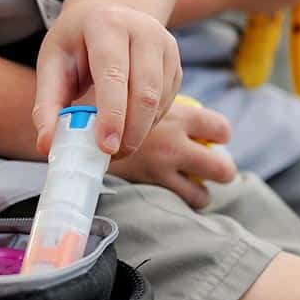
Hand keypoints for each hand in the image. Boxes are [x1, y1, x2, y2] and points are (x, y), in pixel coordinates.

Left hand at [34, 3, 181, 160]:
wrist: (106, 16)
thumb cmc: (74, 44)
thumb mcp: (52, 65)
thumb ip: (47, 105)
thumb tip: (46, 145)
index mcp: (106, 24)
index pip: (113, 74)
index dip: (112, 114)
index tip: (106, 146)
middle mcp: (142, 29)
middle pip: (145, 91)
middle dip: (130, 131)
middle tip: (111, 156)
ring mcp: (165, 45)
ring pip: (159, 101)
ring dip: (139, 131)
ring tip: (114, 146)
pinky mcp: (176, 63)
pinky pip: (166, 103)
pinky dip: (148, 123)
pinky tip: (128, 127)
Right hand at [107, 103, 236, 208]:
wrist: (78, 129)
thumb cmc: (110, 108)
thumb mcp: (142, 98)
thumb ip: (164, 108)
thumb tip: (183, 117)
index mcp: (179, 116)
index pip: (220, 129)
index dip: (220, 135)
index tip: (212, 138)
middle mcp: (176, 144)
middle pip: (221, 168)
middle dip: (221, 170)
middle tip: (210, 168)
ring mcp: (163, 170)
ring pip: (202, 195)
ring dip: (200, 192)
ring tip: (191, 187)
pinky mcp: (148, 186)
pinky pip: (177, 202)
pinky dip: (178, 200)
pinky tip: (169, 194)